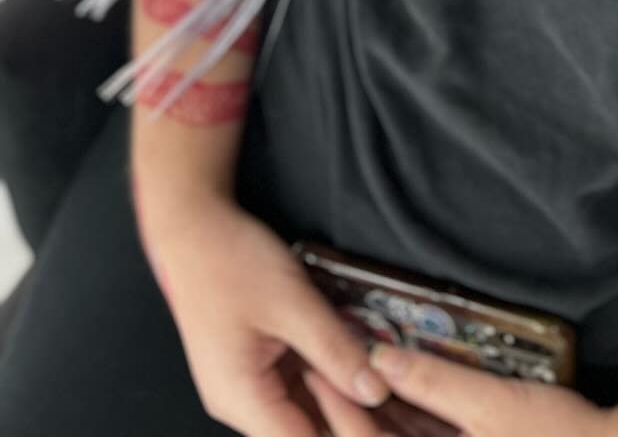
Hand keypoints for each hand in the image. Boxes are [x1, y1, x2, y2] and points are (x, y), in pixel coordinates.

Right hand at [138, 191, 391, 435]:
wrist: (194, 231)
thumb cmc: (232, 262)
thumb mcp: (294, 303)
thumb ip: (336, 349)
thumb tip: (376, 391)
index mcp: (241, 397)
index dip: (347, 432)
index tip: (386, 420)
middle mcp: (239, 403)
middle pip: (303, 429)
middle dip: (349, 418)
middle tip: (393, 404)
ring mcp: (245, 385)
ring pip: (303, 408)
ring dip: (341, 398)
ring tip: (383, 384)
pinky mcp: (255, 366)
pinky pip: (297, 384)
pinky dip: (327, 377)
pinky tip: (358, 363)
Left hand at [298, 342, 617, 436]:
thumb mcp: (494, 404)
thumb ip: (435, 381)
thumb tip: (382, 358)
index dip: (338, 402)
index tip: (315, 364)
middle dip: (346, 403)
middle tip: (320, 358)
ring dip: (372, 405)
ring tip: (348, 361)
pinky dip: (403, 413)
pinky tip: (392, 380)